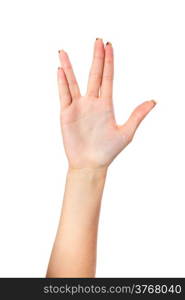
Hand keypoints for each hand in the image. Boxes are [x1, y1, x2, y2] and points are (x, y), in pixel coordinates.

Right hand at [58, 39, 155, 169]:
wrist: (90, 164)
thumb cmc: (108, 151)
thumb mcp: (126, 132)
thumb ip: (137, 115)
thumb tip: (153, 101)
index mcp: (106, 105)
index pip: (108, 78)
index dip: (109, 61)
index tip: (109, 45)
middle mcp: (92, 102)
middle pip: (94, 75)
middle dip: (96, 58)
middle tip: (98, 40)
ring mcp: (78, 107)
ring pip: (73, 82)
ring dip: (69, 67)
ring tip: (64, 52)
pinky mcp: (66, 114)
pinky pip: (63, 95)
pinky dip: (61, 83)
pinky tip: (60, 70)